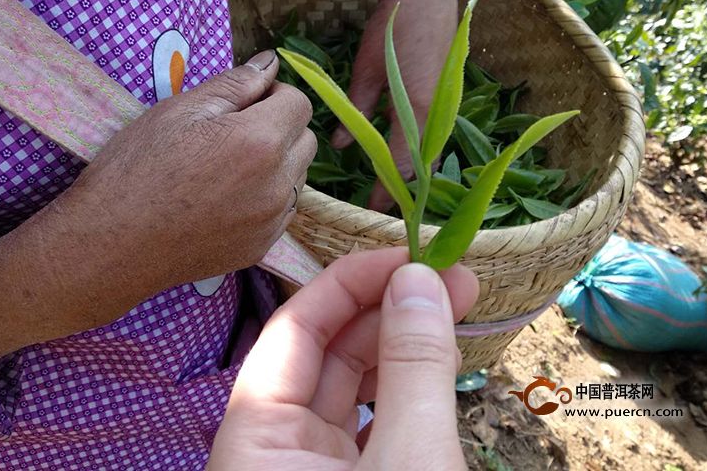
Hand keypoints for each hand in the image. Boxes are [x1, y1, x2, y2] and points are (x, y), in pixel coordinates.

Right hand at [61, 49, 315, 287]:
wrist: (112, 244)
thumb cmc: (137, 168)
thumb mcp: (180, 110)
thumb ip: (235, 83)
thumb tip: (271, 62)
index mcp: (260, 141)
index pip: (300, 104)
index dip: (273, 95)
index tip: (242, 103)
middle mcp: (277, 183)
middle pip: (306, 140)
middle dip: (280, 128)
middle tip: (232, 133)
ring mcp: (272, 220)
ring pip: (297, 176)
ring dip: (276, 164)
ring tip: (226, 168)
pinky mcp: (262, 247)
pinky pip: (282, 210)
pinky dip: (266, 197)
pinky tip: (226, 198)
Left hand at [208, 248, 478, 470]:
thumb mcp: (410, 460)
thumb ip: (412, 368)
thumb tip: (417, 277)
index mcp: (252, 442)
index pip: (293, 330)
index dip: (352, 282)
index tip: (412, 255)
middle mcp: (273, 452)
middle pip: (324, 354)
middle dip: (388, 310)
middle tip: (451, 278)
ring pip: (351, 390)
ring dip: (402, 347)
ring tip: (454, 310)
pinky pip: (371, 425)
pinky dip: (406, 393)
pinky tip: (439, 365)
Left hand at [331, 0, 458, 211]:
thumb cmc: (392, 27)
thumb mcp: (366, 69)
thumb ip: (355, 109)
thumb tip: (342, 144)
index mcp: (416, 110)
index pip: (401, 166)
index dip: (387, 191)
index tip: (373, 211)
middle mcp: (437, 114)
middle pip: (420, 165)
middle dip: (401, 187)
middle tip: (380, 204)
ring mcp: (446, 104)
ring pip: (429, 151)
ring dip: (411, 170)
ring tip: (390, 187)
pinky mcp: (446, 95)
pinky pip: (433, 133)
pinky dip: (418, 149)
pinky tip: (402, 153)